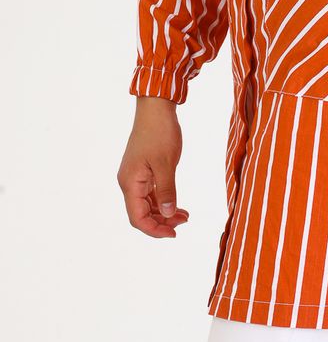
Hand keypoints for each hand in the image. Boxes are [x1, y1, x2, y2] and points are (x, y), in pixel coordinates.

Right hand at [117, 98, 189, 238]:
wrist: (156, 108)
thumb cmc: (159, 132)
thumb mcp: (166, 163)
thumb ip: (166, 190)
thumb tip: (167, 214)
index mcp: (130, 182)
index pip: (138, 218)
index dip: (154, 230)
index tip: (173, 234)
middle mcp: (129, 182)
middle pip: (141, 213)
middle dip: (161, 222)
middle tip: (183, 223)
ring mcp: (136, 176)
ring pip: (147, 204)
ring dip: (163, 212)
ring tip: (184, 216)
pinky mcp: (143, 170)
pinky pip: (151, 193)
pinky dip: (163, 200)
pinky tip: (177, 204)